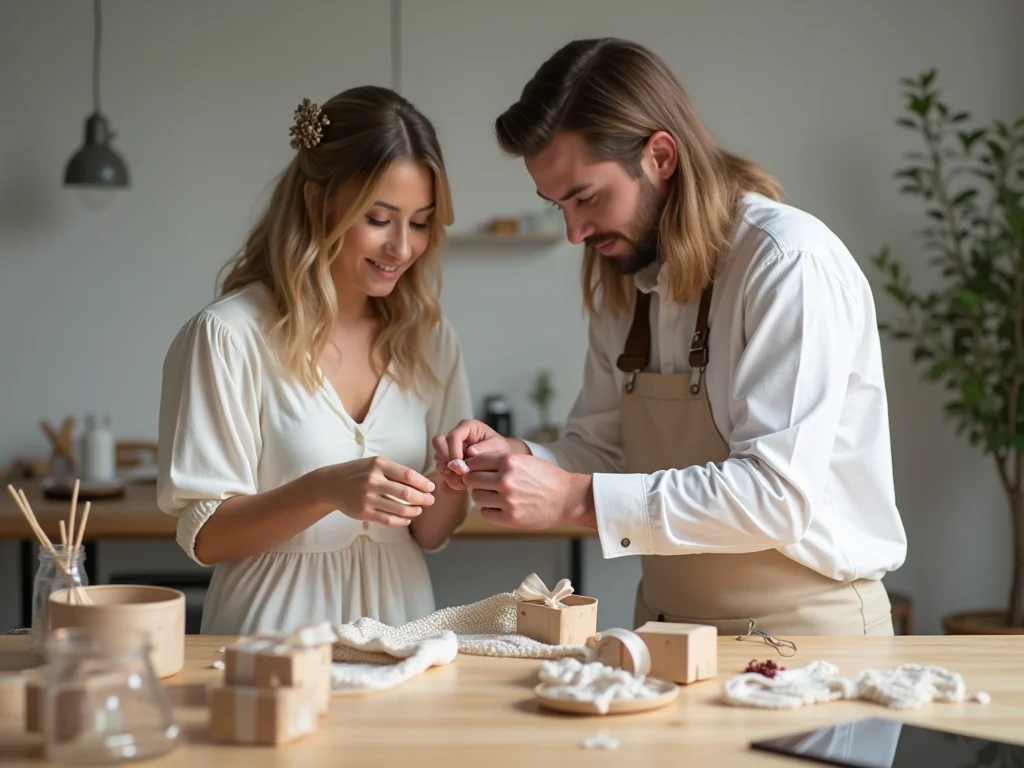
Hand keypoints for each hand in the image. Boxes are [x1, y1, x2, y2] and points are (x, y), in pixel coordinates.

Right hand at [316, 457, 434, 526]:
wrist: (330, 485)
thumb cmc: (358, 472)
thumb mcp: (373, 463)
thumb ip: (393, 470)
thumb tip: (420, 482)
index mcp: (378, 464)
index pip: (408, 475)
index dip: (423, 483)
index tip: (431, 487)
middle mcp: (373, 481)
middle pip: (406, 493)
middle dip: (423, 499)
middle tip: (431, 500)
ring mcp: (367, 498)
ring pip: (399, 508)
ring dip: (414, 511)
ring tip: (419, 510)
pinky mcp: (363, 513)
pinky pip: (388, 519)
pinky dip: (401, 520)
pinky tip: (407, 519)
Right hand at [431, 419, 511, 490]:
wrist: (499, 464)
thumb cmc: (499, 451)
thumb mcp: (498, 447)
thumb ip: (485, 448)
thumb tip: (470, 452)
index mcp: (467, 427)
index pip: (453, 436)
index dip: (454, 451)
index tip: (462, 467)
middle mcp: (455, 436)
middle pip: (438, 443)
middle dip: (446, 460)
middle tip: (460, 473)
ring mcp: (449, 449)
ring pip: (438, 458)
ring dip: (448, 472)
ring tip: (463, 483)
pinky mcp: (446, 462)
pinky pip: (441, 471)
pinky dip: (449, 480)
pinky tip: (462, 485)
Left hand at [462, 453, 594, 529]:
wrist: (568, 498)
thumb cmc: (547, 478)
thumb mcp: (525, 460)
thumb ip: (500, 461)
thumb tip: (472, 465)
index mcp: (509, 461)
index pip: (475, 462)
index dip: (473, 466)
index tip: (476, 471)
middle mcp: (506, 480)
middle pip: (471, 480)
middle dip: (475, 482)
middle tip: (485, 484)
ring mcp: (507, 500)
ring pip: (477, 497)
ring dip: (483, 496)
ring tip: (496, 496)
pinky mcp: (510, 518)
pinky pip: (485, 513)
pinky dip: (491, 511)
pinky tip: (502, 507)